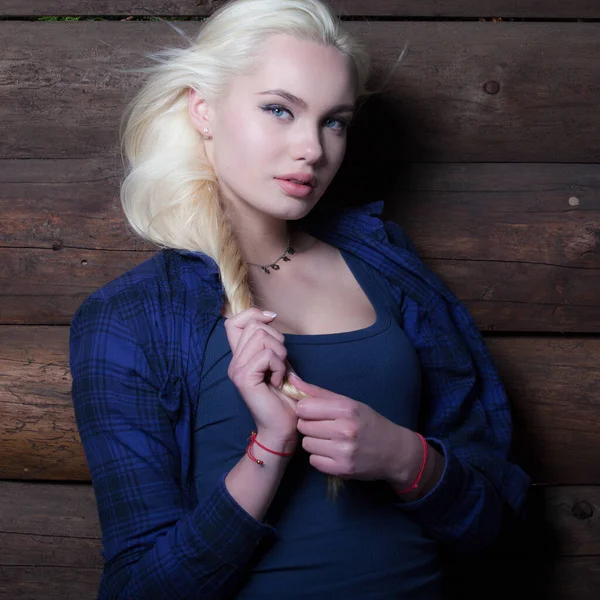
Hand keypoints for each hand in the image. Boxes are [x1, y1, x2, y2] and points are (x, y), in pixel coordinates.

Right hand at [224, 308, 298, 447]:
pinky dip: (279, 366)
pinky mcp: (244, 378)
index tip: (270, 321)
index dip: (252, 314)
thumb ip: (270, 341)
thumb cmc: (284, 396)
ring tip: (279, 373)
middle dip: (277, 339)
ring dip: (280, 353)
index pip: (233, 322)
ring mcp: (237, 370)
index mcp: (240, 356)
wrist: (282, 428)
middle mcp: (234, 362)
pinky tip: (277, 382)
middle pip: (254, 326)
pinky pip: (267, 355)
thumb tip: (269, 316)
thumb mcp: (278, 361)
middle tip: (280, 363)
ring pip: (261, 337)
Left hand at [291, 374, 421, 484]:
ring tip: (329, 440)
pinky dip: (319, 457)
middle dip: (309, 426)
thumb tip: (291, 380)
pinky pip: (314, 461)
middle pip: (303, 426)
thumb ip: (318, 393)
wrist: (394, 451)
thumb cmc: (369, 423)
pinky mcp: (342, 469)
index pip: (304, 408)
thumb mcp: (349, 403)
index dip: (305, 410)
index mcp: (346, 408)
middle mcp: (344, 429)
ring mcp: (343, 451)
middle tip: (323, 427)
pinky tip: (332, 452)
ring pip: (307, 444)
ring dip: (314, 442)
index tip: (314, 413)